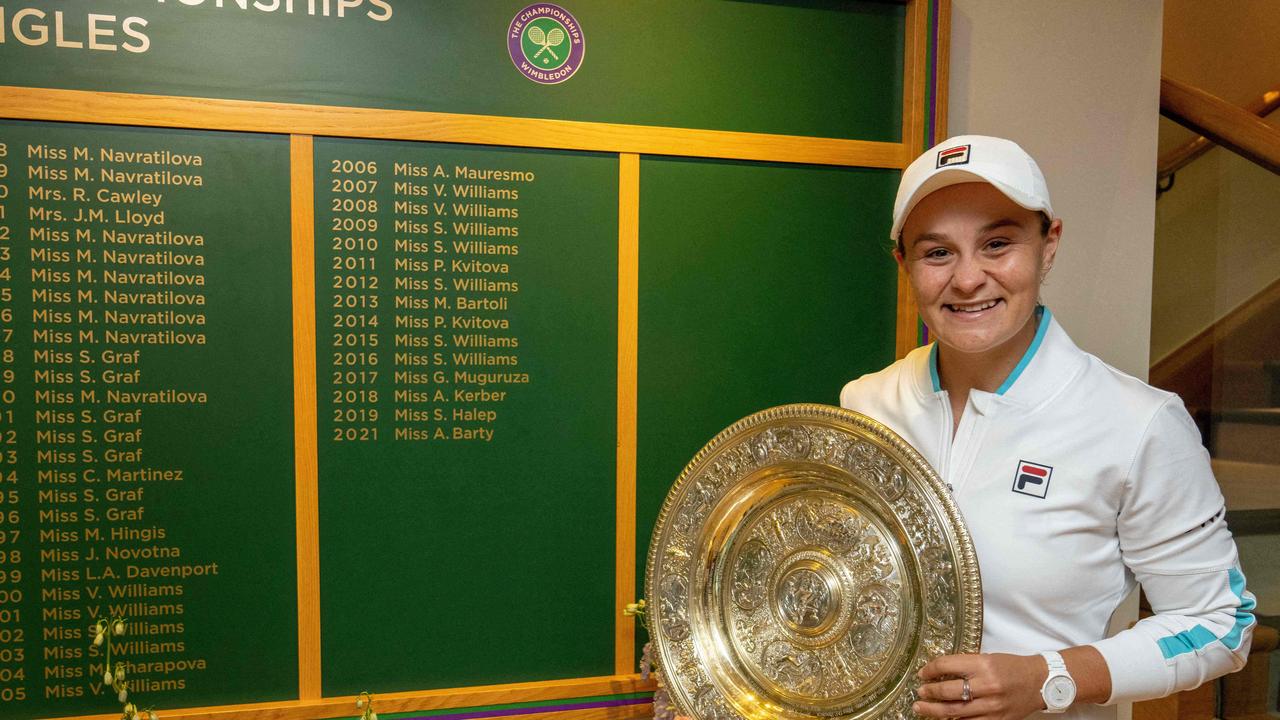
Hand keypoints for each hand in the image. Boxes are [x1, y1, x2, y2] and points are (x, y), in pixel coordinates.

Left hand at [912, 652, 1047, 719]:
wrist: (1039, 682)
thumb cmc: (1012, 667)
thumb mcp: (987, 658)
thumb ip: (965, 665)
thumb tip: (939, 672)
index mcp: (983, 665)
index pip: (947, 665)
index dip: (930, 669)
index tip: (922, 673)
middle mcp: (987, 686)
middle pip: (948, 692)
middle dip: (929, 693)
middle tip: (920, 692)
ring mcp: (992, 706)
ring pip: (955, 712)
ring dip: (934, 711)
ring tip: (921, 707)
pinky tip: (944, 718)